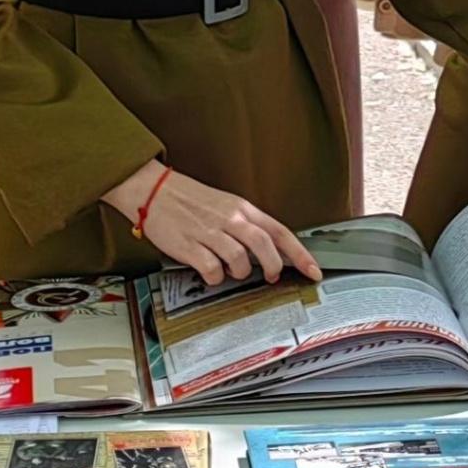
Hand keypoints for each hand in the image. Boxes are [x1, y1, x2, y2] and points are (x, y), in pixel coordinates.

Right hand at [104, 162, 322, 288]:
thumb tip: (267, 250)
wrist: (154, 190)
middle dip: (274, 266)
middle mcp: (230, 218)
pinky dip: (215, 277)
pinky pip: (211, 269)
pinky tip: (211, 273)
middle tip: (272, 277)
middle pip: (265, 245)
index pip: (280, 231)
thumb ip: (246, 225)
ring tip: (232, 271)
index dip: (300, 253)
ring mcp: (209, 232)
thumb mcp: (226, 205)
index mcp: (242, 208)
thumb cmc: (190, 199)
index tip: (313, 270)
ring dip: (241, 273)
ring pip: (240, 259)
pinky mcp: (189, 245)